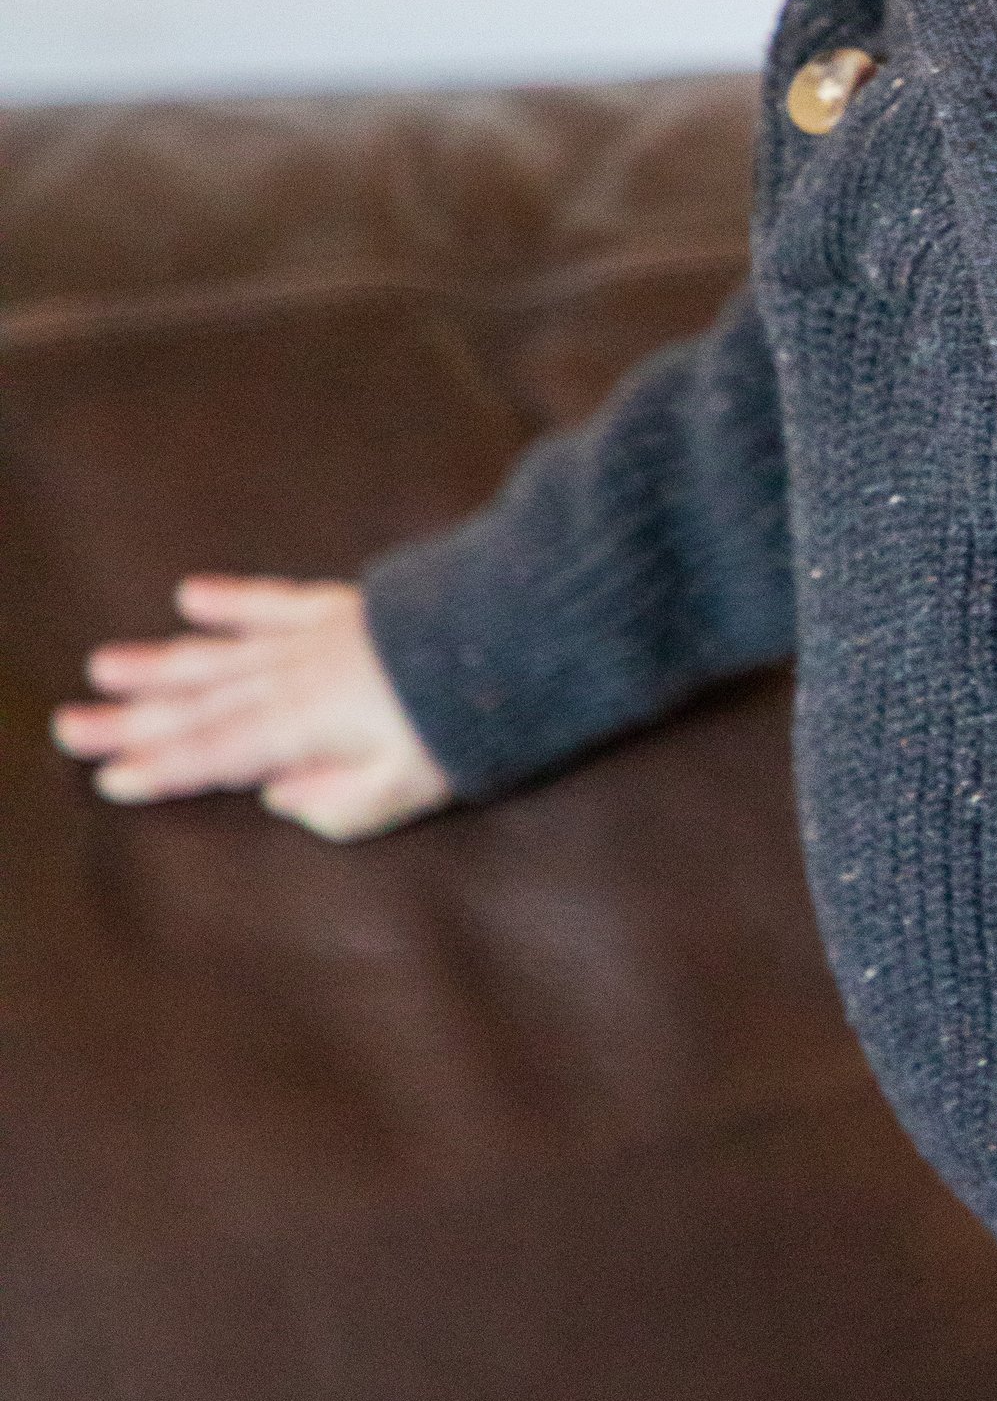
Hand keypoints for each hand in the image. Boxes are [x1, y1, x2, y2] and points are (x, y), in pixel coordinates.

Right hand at [50, 575, 453, 840]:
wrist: (521, 630)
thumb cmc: (474, 722)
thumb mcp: (412, 788)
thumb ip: (341, 804)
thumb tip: (281, 796)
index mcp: (307, 726)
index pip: (218, 755)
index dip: (163, 769)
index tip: (109, 779)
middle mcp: (297, 677)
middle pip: (202, 704)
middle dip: (134, 720)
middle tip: (70, 727)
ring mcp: (318, 636)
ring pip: (222, 652)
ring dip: (160, 663)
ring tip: (104, 665)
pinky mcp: (346, 606)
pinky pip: (275, 602)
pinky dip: (232, 600)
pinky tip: (191, 596)